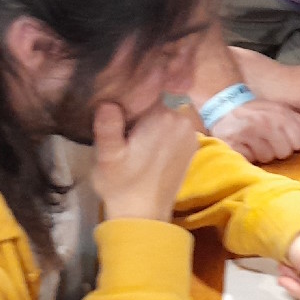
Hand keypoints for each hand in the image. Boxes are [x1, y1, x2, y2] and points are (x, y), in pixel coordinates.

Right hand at [91, 101, 199, 222]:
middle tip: (124, 121)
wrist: (144, 215)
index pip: (149, 84)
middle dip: (143, 103)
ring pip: (169, 109)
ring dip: (153, 116)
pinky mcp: (192, 144)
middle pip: (160, 96)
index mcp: (163, 116)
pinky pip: (176, 124)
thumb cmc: (121, 184)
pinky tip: (148, 141)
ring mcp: (191, 132)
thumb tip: (108, 102)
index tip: (120, 103)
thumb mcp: (107, 157)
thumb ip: (108, 127)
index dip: (133, 91)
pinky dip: (164, 127)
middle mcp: (182, 120)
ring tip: (134, 132)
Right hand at [210, 99, 299, 163]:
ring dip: (262, 153)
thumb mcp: (279, 109)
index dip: (295, 143)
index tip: (285, 138)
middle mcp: (263, 123)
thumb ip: (298, 122)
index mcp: (277, 114)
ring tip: (255, 142)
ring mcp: (246, 134)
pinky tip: (245, 146)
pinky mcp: (232, 145)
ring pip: (267, 158)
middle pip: (285, 152)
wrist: (224, 106)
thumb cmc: (256, 111)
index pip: (299, 142)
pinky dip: (249, 156)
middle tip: (267, 140)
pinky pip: (250, 160)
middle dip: (278, 149)